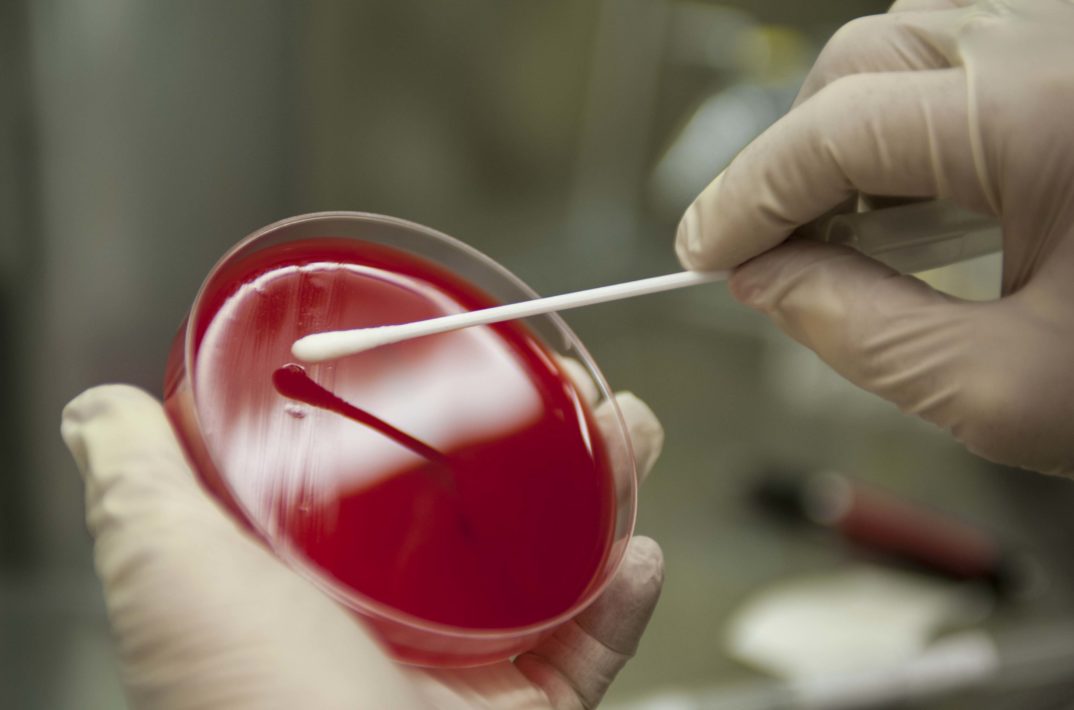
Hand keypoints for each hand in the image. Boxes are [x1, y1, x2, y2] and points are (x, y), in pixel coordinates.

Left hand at [61, 383, 663, 708]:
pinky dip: (624, 598)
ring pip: (554, 561)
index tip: (462, 354)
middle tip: (572, 389)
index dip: (428, 405)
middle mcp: (395, 619)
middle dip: (543, 439)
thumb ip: (139, 482)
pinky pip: (591, 646)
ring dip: (604, 493)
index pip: (385, 472)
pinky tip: (640, 552)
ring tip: (627, 434)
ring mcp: (465, 664)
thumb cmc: (251, 705)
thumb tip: (99, 410)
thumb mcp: (169, 569)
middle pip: (487, 508)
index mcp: (319, 579)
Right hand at [675, 0, 1073, 475]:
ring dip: (856, 137)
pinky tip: (932, 200)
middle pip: (863, 65)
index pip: (832, 132)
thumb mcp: (1008, 393)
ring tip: (858, 235)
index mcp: (1049, 114)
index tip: (701, 253)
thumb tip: (764, 280)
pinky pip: (977, 55)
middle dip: (796, 161)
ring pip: (915, 47)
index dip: (744, 197)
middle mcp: (1068, 41)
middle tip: (771, 253)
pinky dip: (922, 124)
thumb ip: (856, 332)